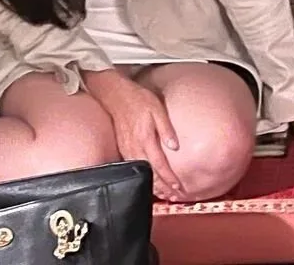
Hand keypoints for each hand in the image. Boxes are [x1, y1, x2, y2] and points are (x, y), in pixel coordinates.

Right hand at [84, 70, 187, 201]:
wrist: (115, 94)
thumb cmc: (137, 99)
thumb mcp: (157, 108)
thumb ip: (166, 128)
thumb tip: (175, 146)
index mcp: (145, 139)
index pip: (159, 165)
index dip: (169, 179)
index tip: (178, 188)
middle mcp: (135, 148)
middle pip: (150, 174)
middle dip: (163, 188)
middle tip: (174, 197)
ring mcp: (127, 149)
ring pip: (142, 172)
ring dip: (153, 184)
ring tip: (164, 194)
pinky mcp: (122, 148)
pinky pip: (134, 166)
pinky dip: (143, 175)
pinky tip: (149, 178)